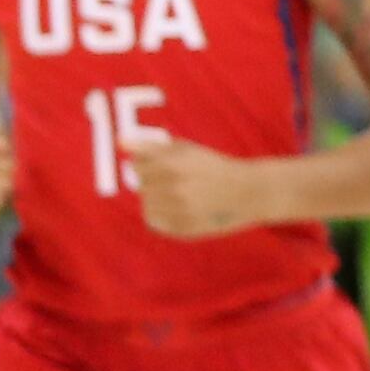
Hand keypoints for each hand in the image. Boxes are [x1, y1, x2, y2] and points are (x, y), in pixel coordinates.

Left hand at [124, 133, 268, 237]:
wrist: (249, 192)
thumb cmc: (214, 167)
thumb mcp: (186, 149)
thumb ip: (152, 146)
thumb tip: (120, 143)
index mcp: (171, 163)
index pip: (137, 164)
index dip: (149, 164)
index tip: (164, 165)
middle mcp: (173, 186)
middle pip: (140, 184)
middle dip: (154, 182)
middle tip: (178, 182)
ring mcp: (178, 209)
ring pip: (146, 204)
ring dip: (157, 199)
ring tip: (180, 196)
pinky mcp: (182, 227)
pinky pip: (154, 222)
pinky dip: (161, 216)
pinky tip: (178, 209)